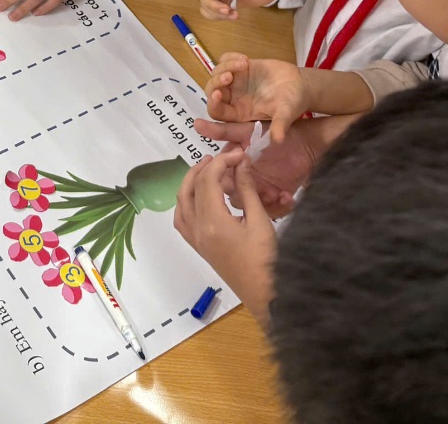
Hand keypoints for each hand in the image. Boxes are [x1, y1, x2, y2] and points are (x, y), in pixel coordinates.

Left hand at [174, 148, 275, 326]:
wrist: (263, 294)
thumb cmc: (266, 259)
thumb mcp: (260, 221)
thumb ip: (247, 190)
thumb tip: (241, 163)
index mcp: (213, 221)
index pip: (209, 180)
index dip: (223, 162)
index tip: (240, 154)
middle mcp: (197, 228)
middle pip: (192, 187)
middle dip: (204, 168)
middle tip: (222, 158)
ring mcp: (195, 238)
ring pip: (181, 201)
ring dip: (191, 181)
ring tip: (208, 170)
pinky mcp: (198, 246)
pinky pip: (181, 218)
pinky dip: (185, 201)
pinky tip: (198, 196)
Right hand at [193, 117, 322, 217]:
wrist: (309, 141)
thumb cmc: (276, 132)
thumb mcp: (246, 131)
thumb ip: (222, 130)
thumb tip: (195, 123)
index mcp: (232, 166)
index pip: (220, 179)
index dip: (227, 180)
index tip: (239, 175)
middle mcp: (242, 180)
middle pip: (234, 196)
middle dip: (246, 196)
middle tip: (260, 191)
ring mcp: (259, 191)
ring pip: (252, 208)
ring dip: (263, 203)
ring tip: (277, 195)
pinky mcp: (275, 199)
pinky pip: (272, 212)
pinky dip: (280, 208)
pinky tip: (288, 197)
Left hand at [204, 51, 308, 140]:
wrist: (301, 85)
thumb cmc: (293, 103)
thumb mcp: (286, 114)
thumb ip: (280, 125)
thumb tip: (279, 140)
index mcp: (239, 113)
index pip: (217, 111)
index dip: (214, 104)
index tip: (218, 94)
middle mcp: (234, 98)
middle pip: (212, 90)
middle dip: (216, 82)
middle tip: (230, 76)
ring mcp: (236, 81)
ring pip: (217, 73)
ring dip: (225, 67)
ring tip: (244, 63)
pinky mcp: (241, 67)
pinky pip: (225, 59)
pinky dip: (230, 57)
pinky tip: (245, 59)